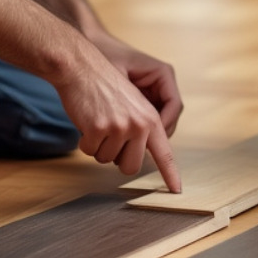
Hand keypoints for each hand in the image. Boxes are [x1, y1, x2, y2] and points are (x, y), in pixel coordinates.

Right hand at [50, 41, 181, 192]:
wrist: (81, 66)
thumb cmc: (103, 85)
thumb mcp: (132, 104)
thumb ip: (140, 128)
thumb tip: (138, 155)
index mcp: (150, 119)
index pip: (165, 153)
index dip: (170, 174)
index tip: (176, 191)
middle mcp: (139, 125)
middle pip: (130, 167)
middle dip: (117, 159)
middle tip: (109, 137)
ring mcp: (119, 127)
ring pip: (106, 160)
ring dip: (98, 146)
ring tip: (97, 120)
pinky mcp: (98, 128)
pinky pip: (88, 151)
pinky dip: (84, 141)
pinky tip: (85, 120)